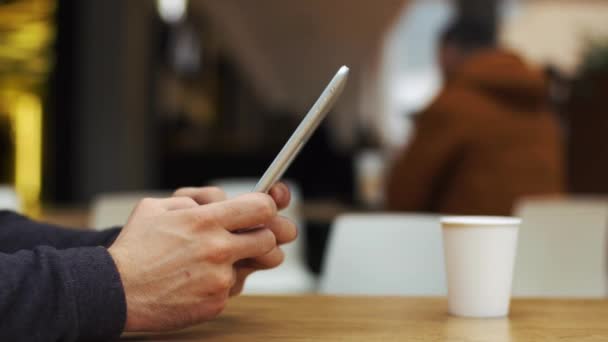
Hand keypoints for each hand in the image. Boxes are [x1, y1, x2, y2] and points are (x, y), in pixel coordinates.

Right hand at [108, 193, 278, 330]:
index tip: (260, 212)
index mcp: (205, 220)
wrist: (115, 292)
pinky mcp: (216, 303)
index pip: (263, 208)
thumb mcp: (157, 207)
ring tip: (213, 261)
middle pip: (270, 239)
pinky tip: (196, 282)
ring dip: (240, 262)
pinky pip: (232, 289)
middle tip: (247, 238)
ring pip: (251, 266)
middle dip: (263, 237)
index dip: (267, 207)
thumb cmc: (135, 247)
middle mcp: (217, 249)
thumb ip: (194, 199)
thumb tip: (220, 202)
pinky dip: (219, 285)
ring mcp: (218, 279)